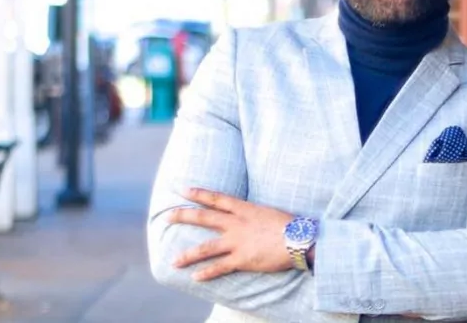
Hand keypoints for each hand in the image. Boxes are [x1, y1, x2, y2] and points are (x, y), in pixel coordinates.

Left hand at [168, 188, 294, 280]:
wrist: (299, 239)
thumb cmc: (288, 225)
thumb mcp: (266, 212)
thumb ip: (252, 214)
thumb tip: (245, 216)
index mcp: (243, 209)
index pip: (216, 198)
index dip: (198, 193)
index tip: (182, 190)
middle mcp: (236, 224)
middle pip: (204, 218)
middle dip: (183, 216)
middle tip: (167, 217)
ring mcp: (237, 242)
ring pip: (205, 248)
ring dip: (188, 255)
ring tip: (174, 261)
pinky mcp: (242, 259)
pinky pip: (219, 267)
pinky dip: (206, 273)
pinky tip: (195, 277)